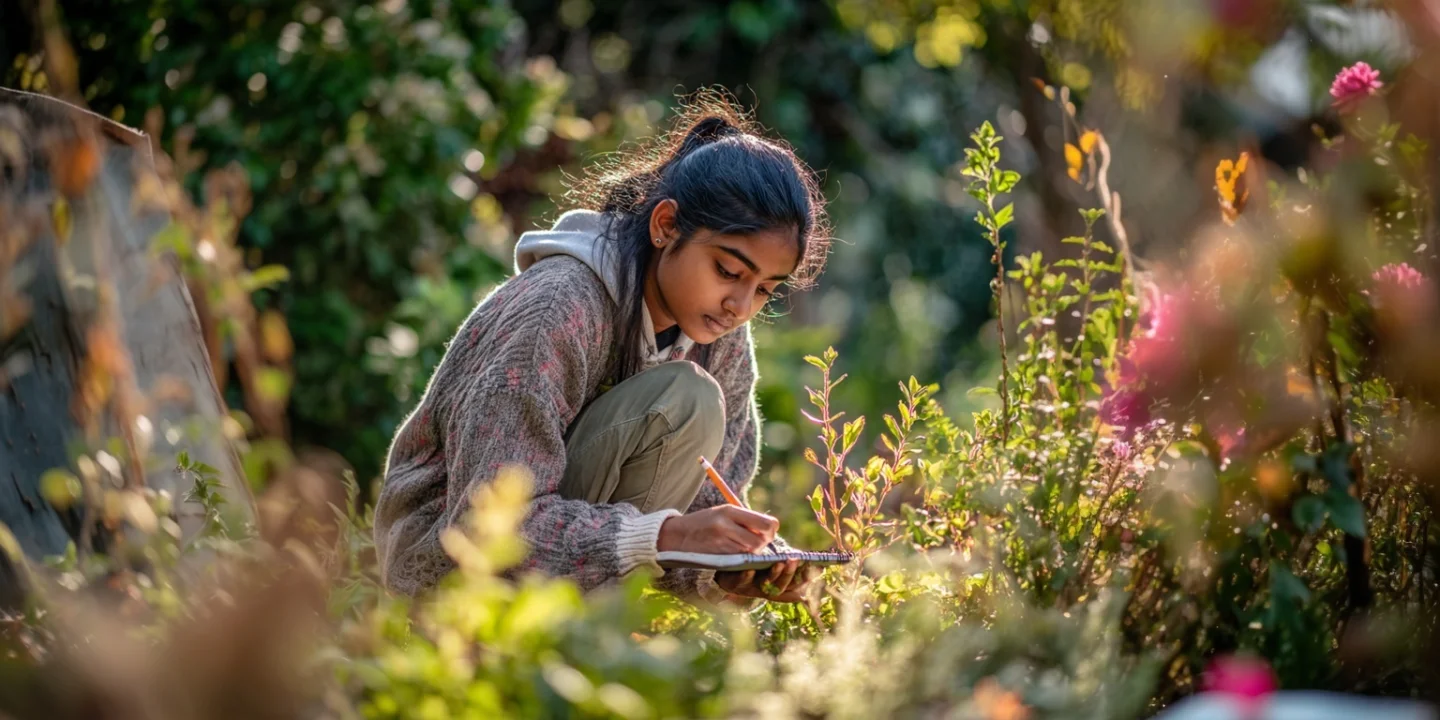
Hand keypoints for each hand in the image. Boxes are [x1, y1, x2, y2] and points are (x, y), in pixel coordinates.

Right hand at [657, 505, 777, 553]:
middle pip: (760, 541)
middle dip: (762, 544)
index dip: (770, 530)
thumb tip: (771, 529)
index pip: (766, 523)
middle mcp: (726, 525)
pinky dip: (742, 558)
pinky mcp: (717, 555)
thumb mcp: (724, 512)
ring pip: (751, 552)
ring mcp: (721, 541)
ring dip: (751, 552)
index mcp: (730, 511)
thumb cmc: (706, 522)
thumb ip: (746, 519)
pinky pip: (740, 560)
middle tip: (754, 542)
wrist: (679, 535)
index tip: (764, 531)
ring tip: (740, 545)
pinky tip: (732, 552)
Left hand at [716, 560, 816, 603]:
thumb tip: (820, 565)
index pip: (795, 585)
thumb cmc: (753, 560)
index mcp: (776, 585)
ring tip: (778, 562)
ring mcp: (749, 588)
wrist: (723, 565)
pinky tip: (750, 569)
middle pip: (781, 587)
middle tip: (794, 560)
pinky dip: (746, 577)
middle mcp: (765, 590)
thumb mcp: (773, 560)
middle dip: (789, 574)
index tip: (815, 567)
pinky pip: (740, 583)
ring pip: (764, 586)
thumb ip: (791, 562)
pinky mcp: (733, 584)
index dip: (805, 578)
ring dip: (773, 575)